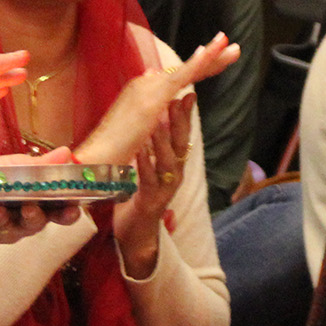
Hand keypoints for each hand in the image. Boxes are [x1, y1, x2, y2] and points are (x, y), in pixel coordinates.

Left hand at [0, 151, 86, 243]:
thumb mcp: (19, 167)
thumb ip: (40, 165)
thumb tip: (65, 153)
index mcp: (42, 205)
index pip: (61, 213)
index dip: (69, 213)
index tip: (72, 208)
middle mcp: (27, 221)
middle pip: (36, 223)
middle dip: (33, 216)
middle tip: (28, 207)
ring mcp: (6, 229)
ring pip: (7, 227)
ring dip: (2, 218)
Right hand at [75, 35, 239, 165]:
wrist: (99, 157)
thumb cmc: (116, 148)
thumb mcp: (138, 126)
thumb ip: (150, 104)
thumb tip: (156, 76)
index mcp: (144, 90)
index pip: (179, 77)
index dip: (200, 67)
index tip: (219, 59)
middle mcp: (146, 83)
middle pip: (186, 69)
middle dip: (212, 57)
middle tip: (234, 47)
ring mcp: (149, 88)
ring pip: (186, 69)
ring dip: (211, 55)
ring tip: (230, 45)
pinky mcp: (153, 97)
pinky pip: (180, 77)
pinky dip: (196, 63)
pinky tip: (210, 53)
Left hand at [113, 94, 194, 278]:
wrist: (136, 232)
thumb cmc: (141, 195)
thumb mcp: (151, 166)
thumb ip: (157, 145)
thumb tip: (159, 116)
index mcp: (175, 165)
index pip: (183, 136)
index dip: (186, 115)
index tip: (188, 93)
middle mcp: (174, 175)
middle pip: (180, 145)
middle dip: (179, 122)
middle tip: (176, 100)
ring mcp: (164, 189)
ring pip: (166, 162)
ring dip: (161, 141)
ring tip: (157, 120)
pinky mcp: (149, 201)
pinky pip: (147, 180)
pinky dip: (144, 165)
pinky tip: (138, 151)